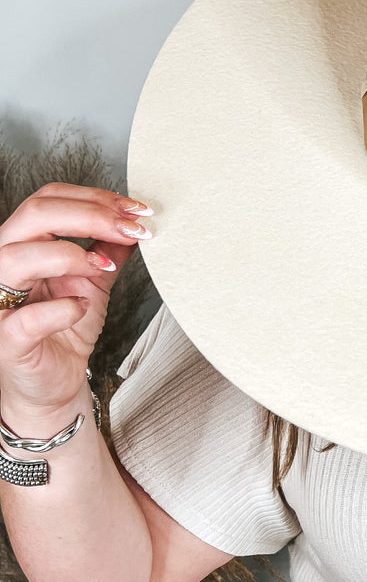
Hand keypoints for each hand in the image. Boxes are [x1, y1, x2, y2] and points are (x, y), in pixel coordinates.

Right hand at [0, 182, 153, 416]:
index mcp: (24, 243)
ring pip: (18, 257)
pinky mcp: (7, 339)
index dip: (94, 197)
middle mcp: (4, 266)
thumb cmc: (65, 331)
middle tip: (132, 228)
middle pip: (34, 214)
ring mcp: (0, 302)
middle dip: (90, 215)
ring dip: (71, 254)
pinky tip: (83, 309)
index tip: (137, 210)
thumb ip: (108, 249)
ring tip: (104, 266)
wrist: (54, 384)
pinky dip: (62, 309)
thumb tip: (135, 222)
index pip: (48, 199)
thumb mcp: (94, 281)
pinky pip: (28, 317)